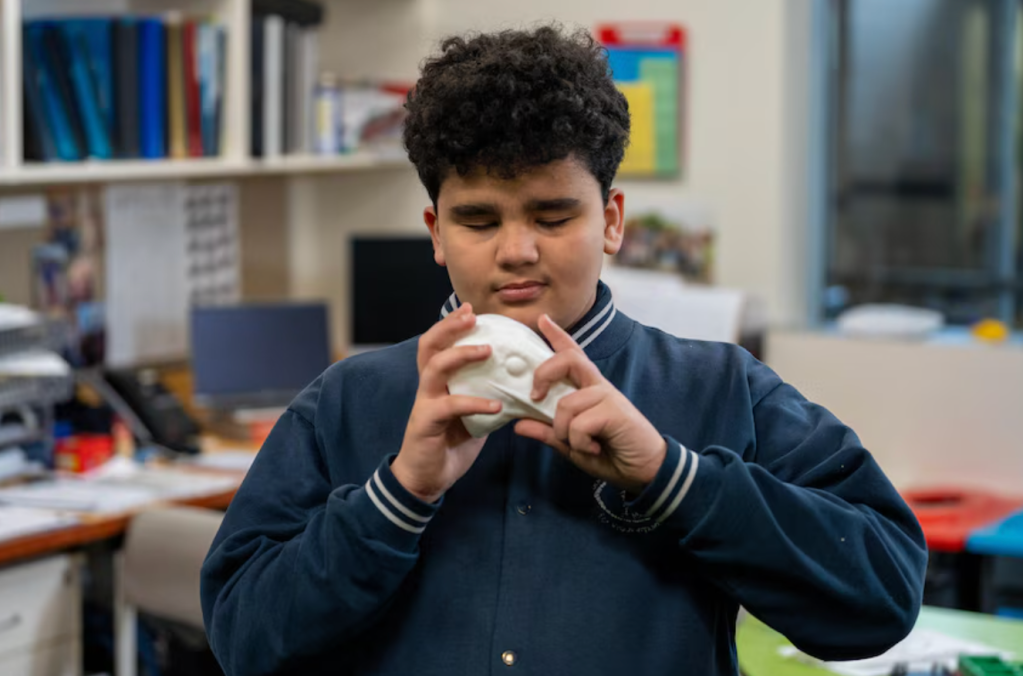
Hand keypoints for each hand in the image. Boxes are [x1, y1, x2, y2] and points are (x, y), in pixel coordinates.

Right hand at [391, 304, 501, 502]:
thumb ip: (487, 394)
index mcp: (437, 382)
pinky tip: (495, 405)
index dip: (451, 324)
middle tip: (472, 316)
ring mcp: (424, 403)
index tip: (471, 309)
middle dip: (450, 327)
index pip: (438, 343)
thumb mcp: (473, 415)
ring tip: (486, 350)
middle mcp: (427, 387)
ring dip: (461, 355)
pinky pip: (449, 406)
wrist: (426, 478)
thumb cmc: (450, 443)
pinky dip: (474, 403)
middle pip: (430, 345)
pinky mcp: (426, 423)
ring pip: (435, 367)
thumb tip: (519, 383)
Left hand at [514, 314, 666, 493]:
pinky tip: (594, 449)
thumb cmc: (610, 454)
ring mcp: (607, 396)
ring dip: (565, 431)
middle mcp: (597, 386)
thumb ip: (548, 433)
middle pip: (568, 360)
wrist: (644, 470)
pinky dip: (579, 442)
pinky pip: (579, 424)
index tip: (542, 319)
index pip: (572, 355)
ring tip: (581, 445)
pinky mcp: (614, 411)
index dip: (557, 336)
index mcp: (587, 389)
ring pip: (566, 404)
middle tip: (535, 396)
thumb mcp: (571, 445)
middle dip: (544, 373)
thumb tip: (519, 425)